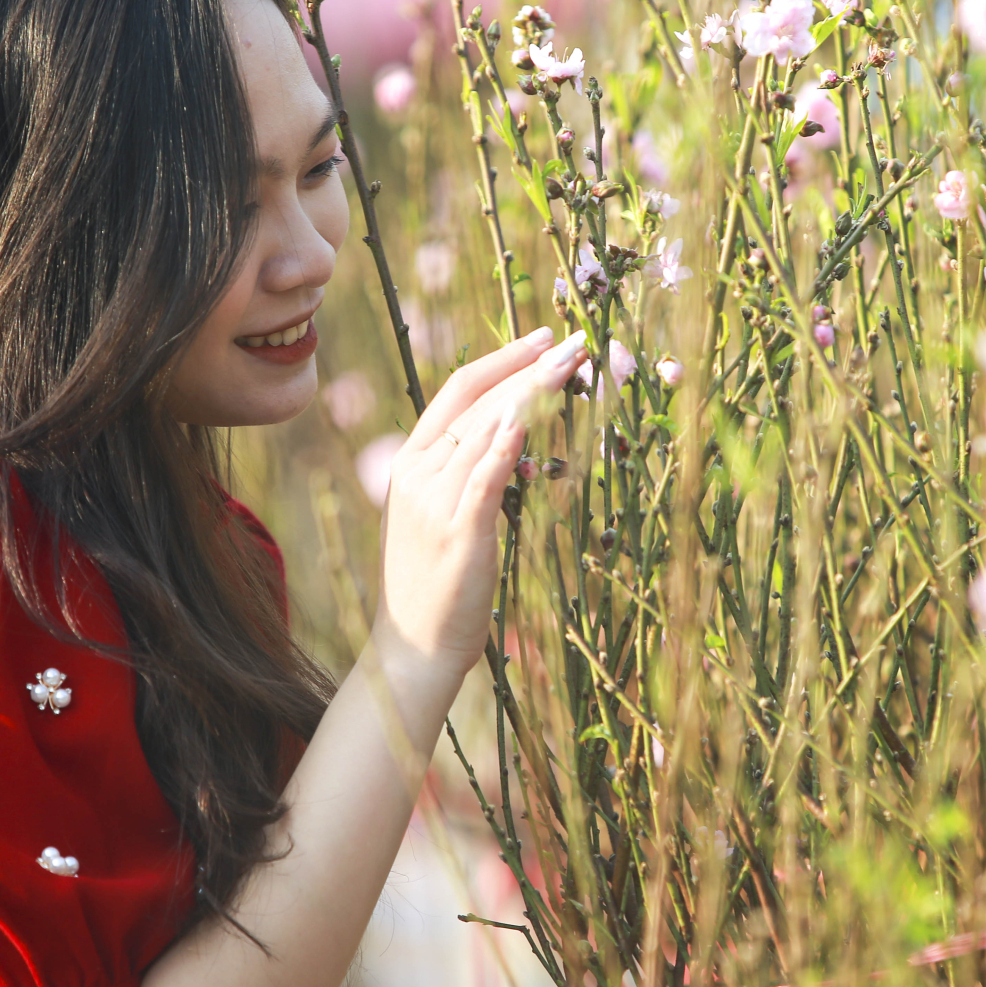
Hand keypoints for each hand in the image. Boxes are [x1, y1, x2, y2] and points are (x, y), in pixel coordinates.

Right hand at [371, 326, 588, 681]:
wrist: (412, 647)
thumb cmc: (434, 584)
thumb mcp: (442, 515)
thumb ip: (468, 474)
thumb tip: (512, 436)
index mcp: (410, 463)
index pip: (457, 391)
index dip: (501, 360)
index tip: (541, 339)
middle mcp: (417, 474)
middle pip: (478, 402)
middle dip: (529, 367)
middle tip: (575, 343)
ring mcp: (435, 502)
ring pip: (486, 429)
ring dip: (532, 392)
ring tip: (572, 366)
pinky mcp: (458, 533)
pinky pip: (483, 478)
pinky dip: (505, 444)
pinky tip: (527, 417)